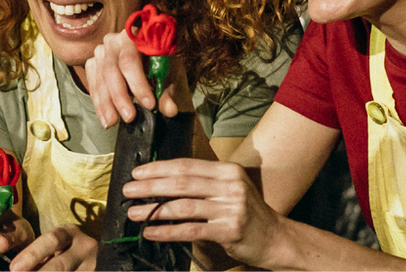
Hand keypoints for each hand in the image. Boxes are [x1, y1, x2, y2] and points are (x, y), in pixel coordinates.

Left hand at [5, 224, 97, 271]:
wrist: (91, 257)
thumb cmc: (62, 251)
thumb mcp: (52, 247)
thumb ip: (36, 257)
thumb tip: (15, 271)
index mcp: (69, 233)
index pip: (51, 241)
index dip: (31, 255)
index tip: (14, 268)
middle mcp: (84, 248)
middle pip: (60, 265)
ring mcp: (92, 266)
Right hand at [85, 33, 179, 126]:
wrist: (146, 55)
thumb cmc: (159, 62)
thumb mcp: (168, 74)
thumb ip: (167, 91)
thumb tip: (169, 110)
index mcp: (134, 37)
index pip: (131, 60)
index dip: (138, 84)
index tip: (149, 105)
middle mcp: (113, 41)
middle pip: (111, 70)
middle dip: (119, 97)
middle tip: (129, 118)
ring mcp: (101, 52)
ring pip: (100, 80)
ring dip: (106, 104)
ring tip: (113, 122)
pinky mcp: (93, 64)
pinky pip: (93, 85)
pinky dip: (99, 104)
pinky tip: (105, 118)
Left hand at [121, 158, 282, 267]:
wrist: (277, 239)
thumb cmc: (248, 215)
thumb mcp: (229, 190)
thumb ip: (203, 184)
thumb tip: (162, 182)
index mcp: (228, 171)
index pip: (186, 165)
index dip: (158, 168)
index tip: (137, 173)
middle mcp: (230, 186)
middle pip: (181, 183)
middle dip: (150, 187)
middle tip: (128, 191)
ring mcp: (231, 208)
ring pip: (183, 206)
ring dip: (154, 210)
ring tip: (134, 213)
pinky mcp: (229, 230)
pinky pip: (191, 230)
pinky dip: (168, 231)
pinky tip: (152, 232)